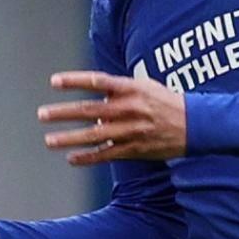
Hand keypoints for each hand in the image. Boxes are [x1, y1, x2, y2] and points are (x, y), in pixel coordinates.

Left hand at [39, 69, 188, 167]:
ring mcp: (131, 130)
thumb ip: (119, 92)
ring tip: (49, 141)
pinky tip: (71, 158)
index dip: (75, 81)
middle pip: (89, 111)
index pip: (98, 82)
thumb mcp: (146, 88)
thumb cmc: (167, 102)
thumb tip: (96, 104)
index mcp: (132, 89)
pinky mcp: (134, 149)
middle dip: (63, 113)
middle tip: (42, 115)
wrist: (196, 125)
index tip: (54, 81)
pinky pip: (106, 154)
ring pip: (94, 136)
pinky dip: (87, 157)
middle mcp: (130, 109)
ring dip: (69, 139)